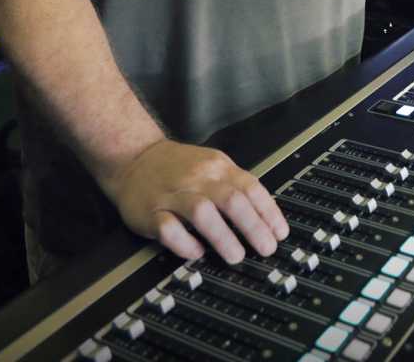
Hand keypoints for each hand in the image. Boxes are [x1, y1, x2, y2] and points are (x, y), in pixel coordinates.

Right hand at [102, 138, 289, 263]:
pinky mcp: (150, 212)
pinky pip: (169, 229)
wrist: (134, 158)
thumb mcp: (212, 165)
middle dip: (253, 227)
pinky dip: (185, 243)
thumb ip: (235, 185)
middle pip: (231, 200)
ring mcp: (173, 195)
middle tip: (265, 248)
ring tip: (236, 255)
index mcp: (217, 167)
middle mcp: (197, 178)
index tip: (280, 233)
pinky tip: (196, 252)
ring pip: (202, 213)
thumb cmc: (177, 167)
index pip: (250, 188)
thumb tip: (265, 216)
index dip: (268, 212)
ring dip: (223, 237)